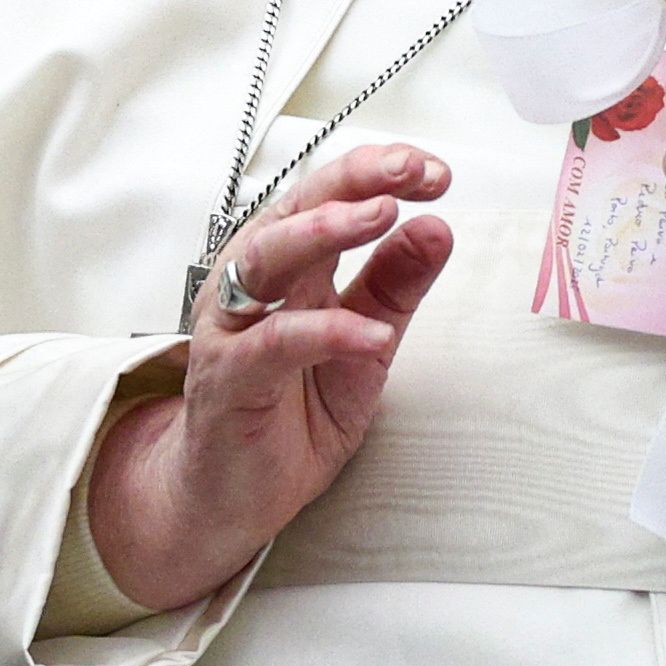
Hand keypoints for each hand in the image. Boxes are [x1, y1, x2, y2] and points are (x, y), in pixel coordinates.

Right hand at [89, 146, 454, 611]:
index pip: (329, 197)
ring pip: (269, 258)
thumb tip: (436, 227)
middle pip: (295, 209)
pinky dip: (326, 333)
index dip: (378, 174)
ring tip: (384, 217)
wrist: (234, 494)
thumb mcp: (364, 340)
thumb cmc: (292, 410)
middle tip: (408, 171)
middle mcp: (254, 284)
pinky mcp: (228, 379)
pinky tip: (373, 335)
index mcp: (288, 265)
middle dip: (354, 182)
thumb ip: (394, 286)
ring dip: (327, 231)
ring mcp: (233, 328)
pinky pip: (275, 344)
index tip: (435, 172)